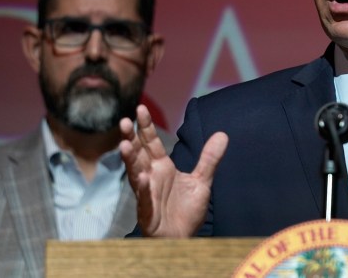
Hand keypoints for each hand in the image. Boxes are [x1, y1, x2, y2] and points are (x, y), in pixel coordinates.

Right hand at [119, 104, 227, 236]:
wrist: (184, 238)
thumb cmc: (186, 211)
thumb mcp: (202, 181)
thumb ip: (209, 158)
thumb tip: (222, 134)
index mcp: (162, 167)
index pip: (151, 143)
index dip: (146, 127)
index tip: (140, 108)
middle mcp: (150, 177)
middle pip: (138, 154)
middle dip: (131, 138)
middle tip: (125, 121)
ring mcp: (147, 194)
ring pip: (135, 173)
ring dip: (129, 160)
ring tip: (124, 145)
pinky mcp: (147, 212)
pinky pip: (143, 199)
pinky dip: (142, 189)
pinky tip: (141, 178)